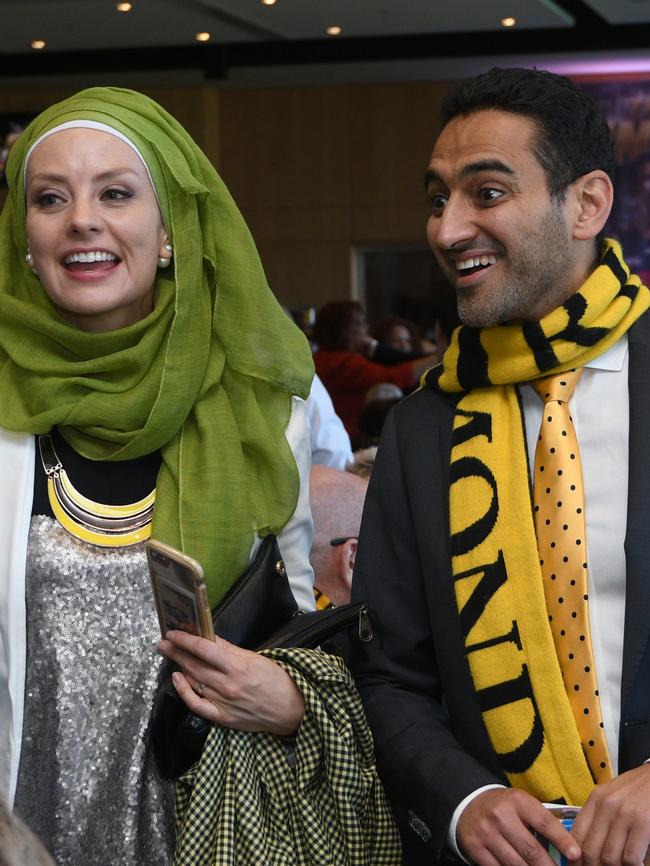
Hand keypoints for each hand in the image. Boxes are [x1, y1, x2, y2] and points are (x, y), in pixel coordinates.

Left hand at [157, 630, 304, 735]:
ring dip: (178, 666)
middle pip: (193, 664)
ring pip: (193, 681)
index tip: (173, 632)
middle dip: (176, 651)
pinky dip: (184, 692)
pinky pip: (196, 705)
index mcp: (237, 667)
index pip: (203, 649)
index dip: (185, 640)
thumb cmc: (276, 680)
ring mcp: (223, 703)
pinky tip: (177, 679)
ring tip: (169, 655)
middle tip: (163, 641)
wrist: (290, 709)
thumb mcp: (255, 657)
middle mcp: (227, 685)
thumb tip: (208, 638)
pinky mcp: (222, 718)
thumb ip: (229, 649)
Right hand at [457, 788, 580, 865]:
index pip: (544, 822)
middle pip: (532, 850)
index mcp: (517, 801)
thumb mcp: (521, 805)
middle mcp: (500, 815)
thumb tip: (568, 849)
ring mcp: (486, 832)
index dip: (562, 841)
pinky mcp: (475, 847)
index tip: (576, 855)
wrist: (469, 804)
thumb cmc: (505, 808)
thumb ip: (541, 822)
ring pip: (517, 864)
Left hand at [571, 765, 649, 865]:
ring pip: (610, 857)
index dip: (576, 858)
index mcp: (596, 798)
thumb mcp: (614, 795)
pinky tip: (638, 864)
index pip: (577, 834)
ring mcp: (624, 814)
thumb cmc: (640, 789)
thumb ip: (600, 816)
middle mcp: (606, 805)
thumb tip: (586, 846)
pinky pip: (630, 857)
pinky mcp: (643, 822)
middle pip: (590, 850)